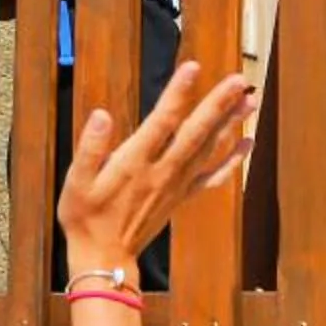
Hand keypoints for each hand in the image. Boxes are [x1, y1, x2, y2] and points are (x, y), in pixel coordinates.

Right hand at [55, 61, 252, 267]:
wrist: (104, 258)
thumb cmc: (85, 218)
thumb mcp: (76, 182)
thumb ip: (89, 148)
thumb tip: (101, 115)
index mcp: (134, 163)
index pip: (162, 122)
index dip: (178, 93)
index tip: (193, 67)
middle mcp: (162, 171)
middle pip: (195, 133)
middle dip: (217, 105)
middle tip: (237, 81)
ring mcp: (176, 185)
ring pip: (209, 150)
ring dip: (230, 125)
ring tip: (250, 101)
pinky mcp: (182, 197)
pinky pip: (213, 178)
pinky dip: (232, 162)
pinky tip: (247, 145)